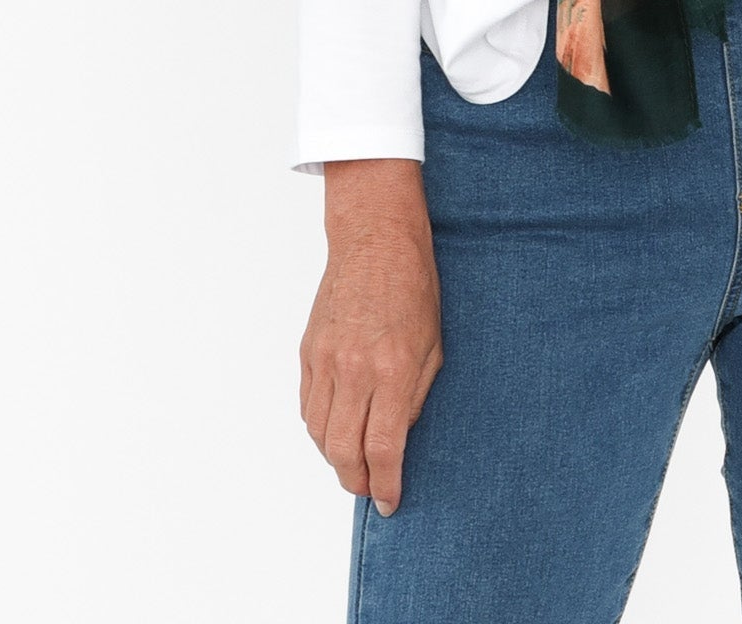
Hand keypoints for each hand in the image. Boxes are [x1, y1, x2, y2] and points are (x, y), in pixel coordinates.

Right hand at [301, 159, 443, 516]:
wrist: (375, 241)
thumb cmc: (413, 287)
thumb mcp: (434, 345)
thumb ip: (416, 396)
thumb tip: (398, 438)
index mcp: (392, 369)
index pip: (382, 448)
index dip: (385, 484)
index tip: (390, 502)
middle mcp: (354, 369)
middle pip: (343, 451)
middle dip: (357, 481)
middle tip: (371, 490)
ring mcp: (325, 360)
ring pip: (319, 434)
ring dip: (336, 458)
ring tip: (354, 463)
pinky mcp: (307, 351)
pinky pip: (307, 407)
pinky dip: (319, 429)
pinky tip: (335, 430)